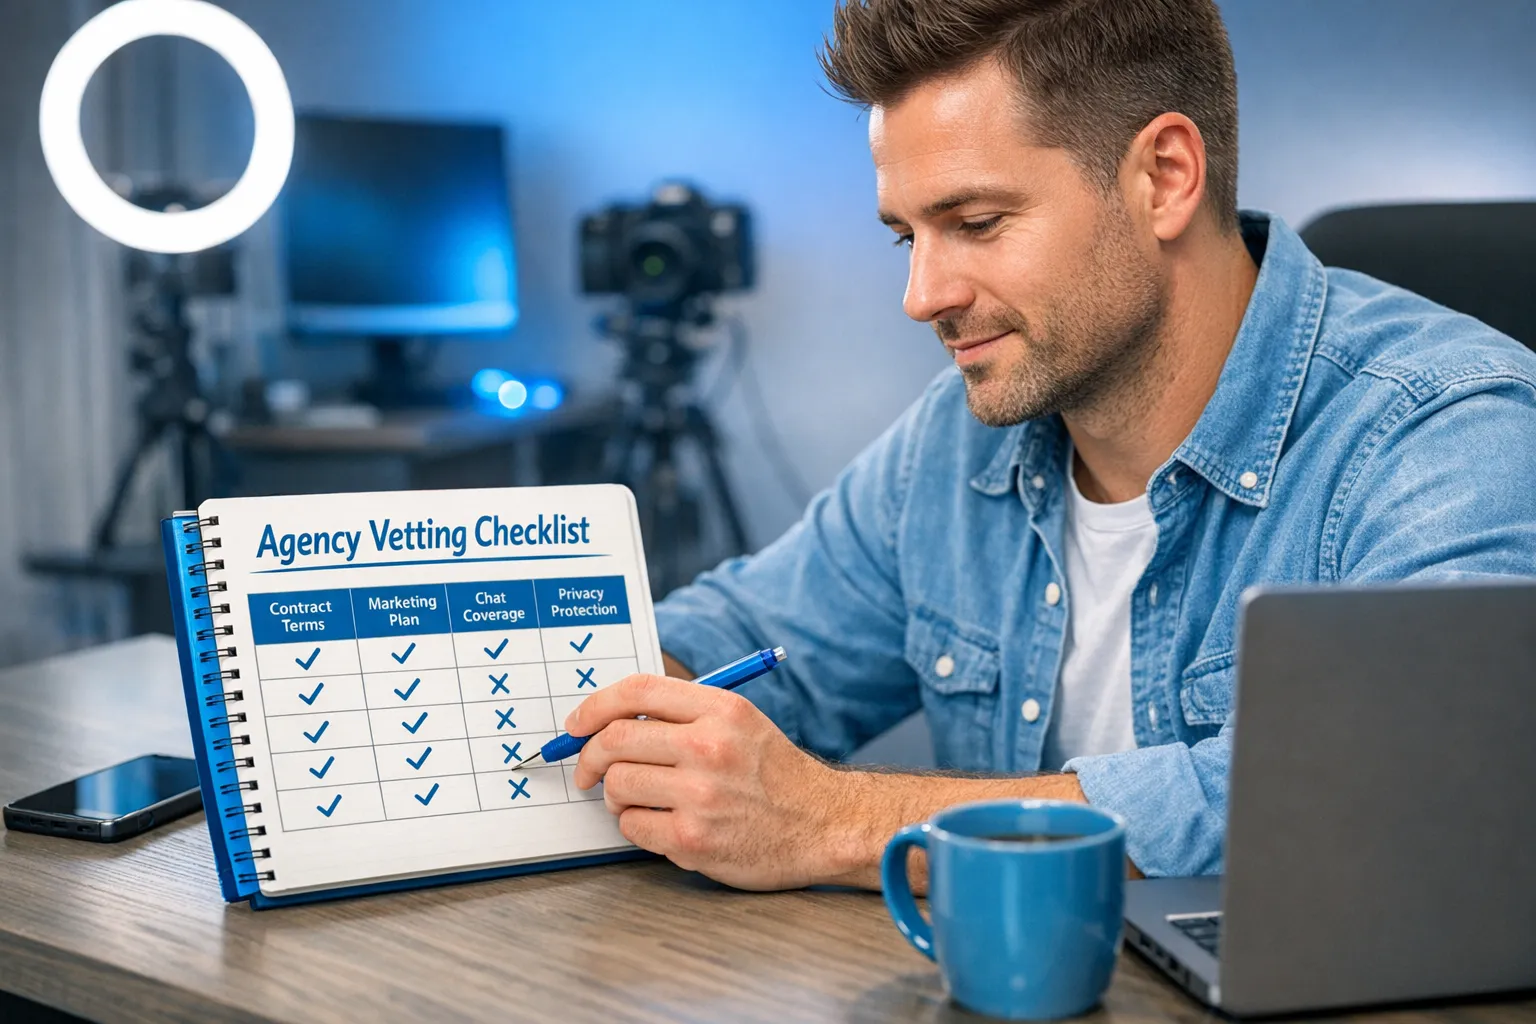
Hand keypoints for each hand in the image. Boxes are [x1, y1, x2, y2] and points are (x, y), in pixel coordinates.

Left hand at [566, 674, 856, 889]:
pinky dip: (636, 826)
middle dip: (589, 757)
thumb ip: (683, 713)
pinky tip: (662, 824)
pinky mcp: (693, 840)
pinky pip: (632, 827)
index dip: (594, 705)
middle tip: (590, 770)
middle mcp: (710, 747)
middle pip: (615, 739)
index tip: (575, 724)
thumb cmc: (775, 775)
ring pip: (617, 785)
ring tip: (639, 800)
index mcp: (720, 710)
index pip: (637, 691)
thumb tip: (609, 720)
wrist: (823, 825)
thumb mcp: (740, 722)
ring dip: (616, 796)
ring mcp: (700, 796)